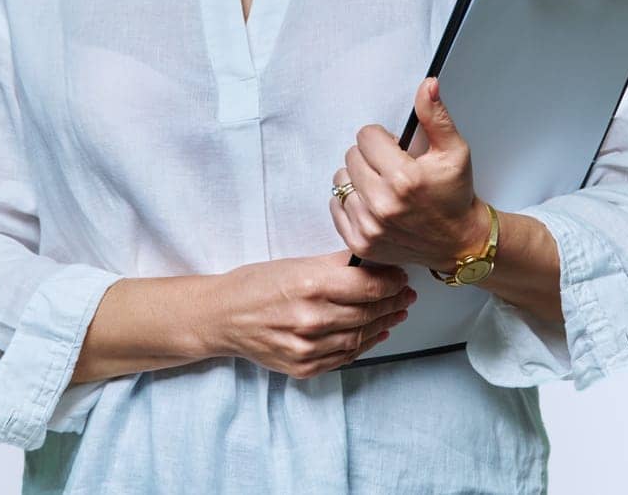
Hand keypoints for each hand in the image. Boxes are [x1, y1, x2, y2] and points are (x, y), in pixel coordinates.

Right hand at [217, 249, 415, 378]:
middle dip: (393, 302)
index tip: (401, 276)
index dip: (392, 282)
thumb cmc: (256, 285)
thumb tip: (371, 260)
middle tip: (406, 294)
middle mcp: (311, 319)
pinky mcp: (304, 367)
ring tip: (396, 312)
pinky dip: (364, 344)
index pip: (368, 286)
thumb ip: (335, 264)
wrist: (222, 317)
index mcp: (310, 285)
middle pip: (368, 312)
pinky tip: (375, 333)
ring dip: (383, 324)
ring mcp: (307, 348)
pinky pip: (344, 357)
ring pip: (360, 337)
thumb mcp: (295, 263)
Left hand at [330, 76, 484, 269]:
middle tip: (391, 168)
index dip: (382, 139)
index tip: (397, 150)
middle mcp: (382, 204)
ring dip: (358, 178)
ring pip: (341, 179)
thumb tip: (427, 85)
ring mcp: (369, 226)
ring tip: (381, 185)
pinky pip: (335, 205)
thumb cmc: (455, 196)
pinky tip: (372, 203)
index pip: (366, 137)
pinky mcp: (360, 242)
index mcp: (404, 178)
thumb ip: (435, 116)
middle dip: (370, 157)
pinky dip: (349, 201)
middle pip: (351, 156)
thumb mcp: (454, 151)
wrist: (459, 242)